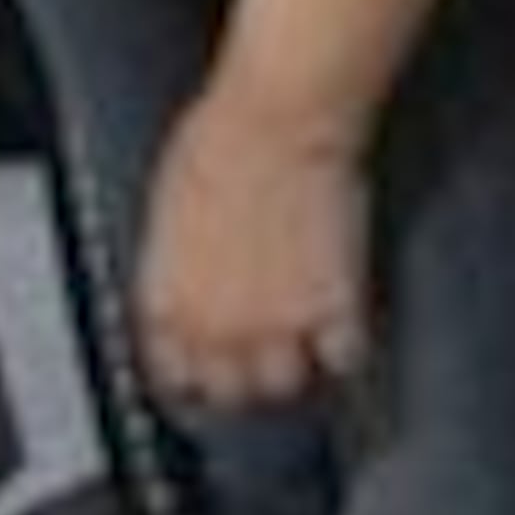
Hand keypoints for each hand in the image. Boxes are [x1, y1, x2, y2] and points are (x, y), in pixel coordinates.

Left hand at [136, 73, 374, 414]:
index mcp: (167, 302)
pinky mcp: (333, 309)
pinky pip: (344, 359)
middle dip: (242, 373)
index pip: (171, 370)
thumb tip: (190, 279)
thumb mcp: (169, 211)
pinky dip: (347, 346)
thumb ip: (177, 266)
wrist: (278, 123)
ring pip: (284, 386)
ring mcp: (276, 325)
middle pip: (229, 391)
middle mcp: (215, 326)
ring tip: (304, 339)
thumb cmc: (218, 142)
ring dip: (294, 364)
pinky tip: (344, 322)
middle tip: (259, 348)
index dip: (193, 365)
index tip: (207, 360)